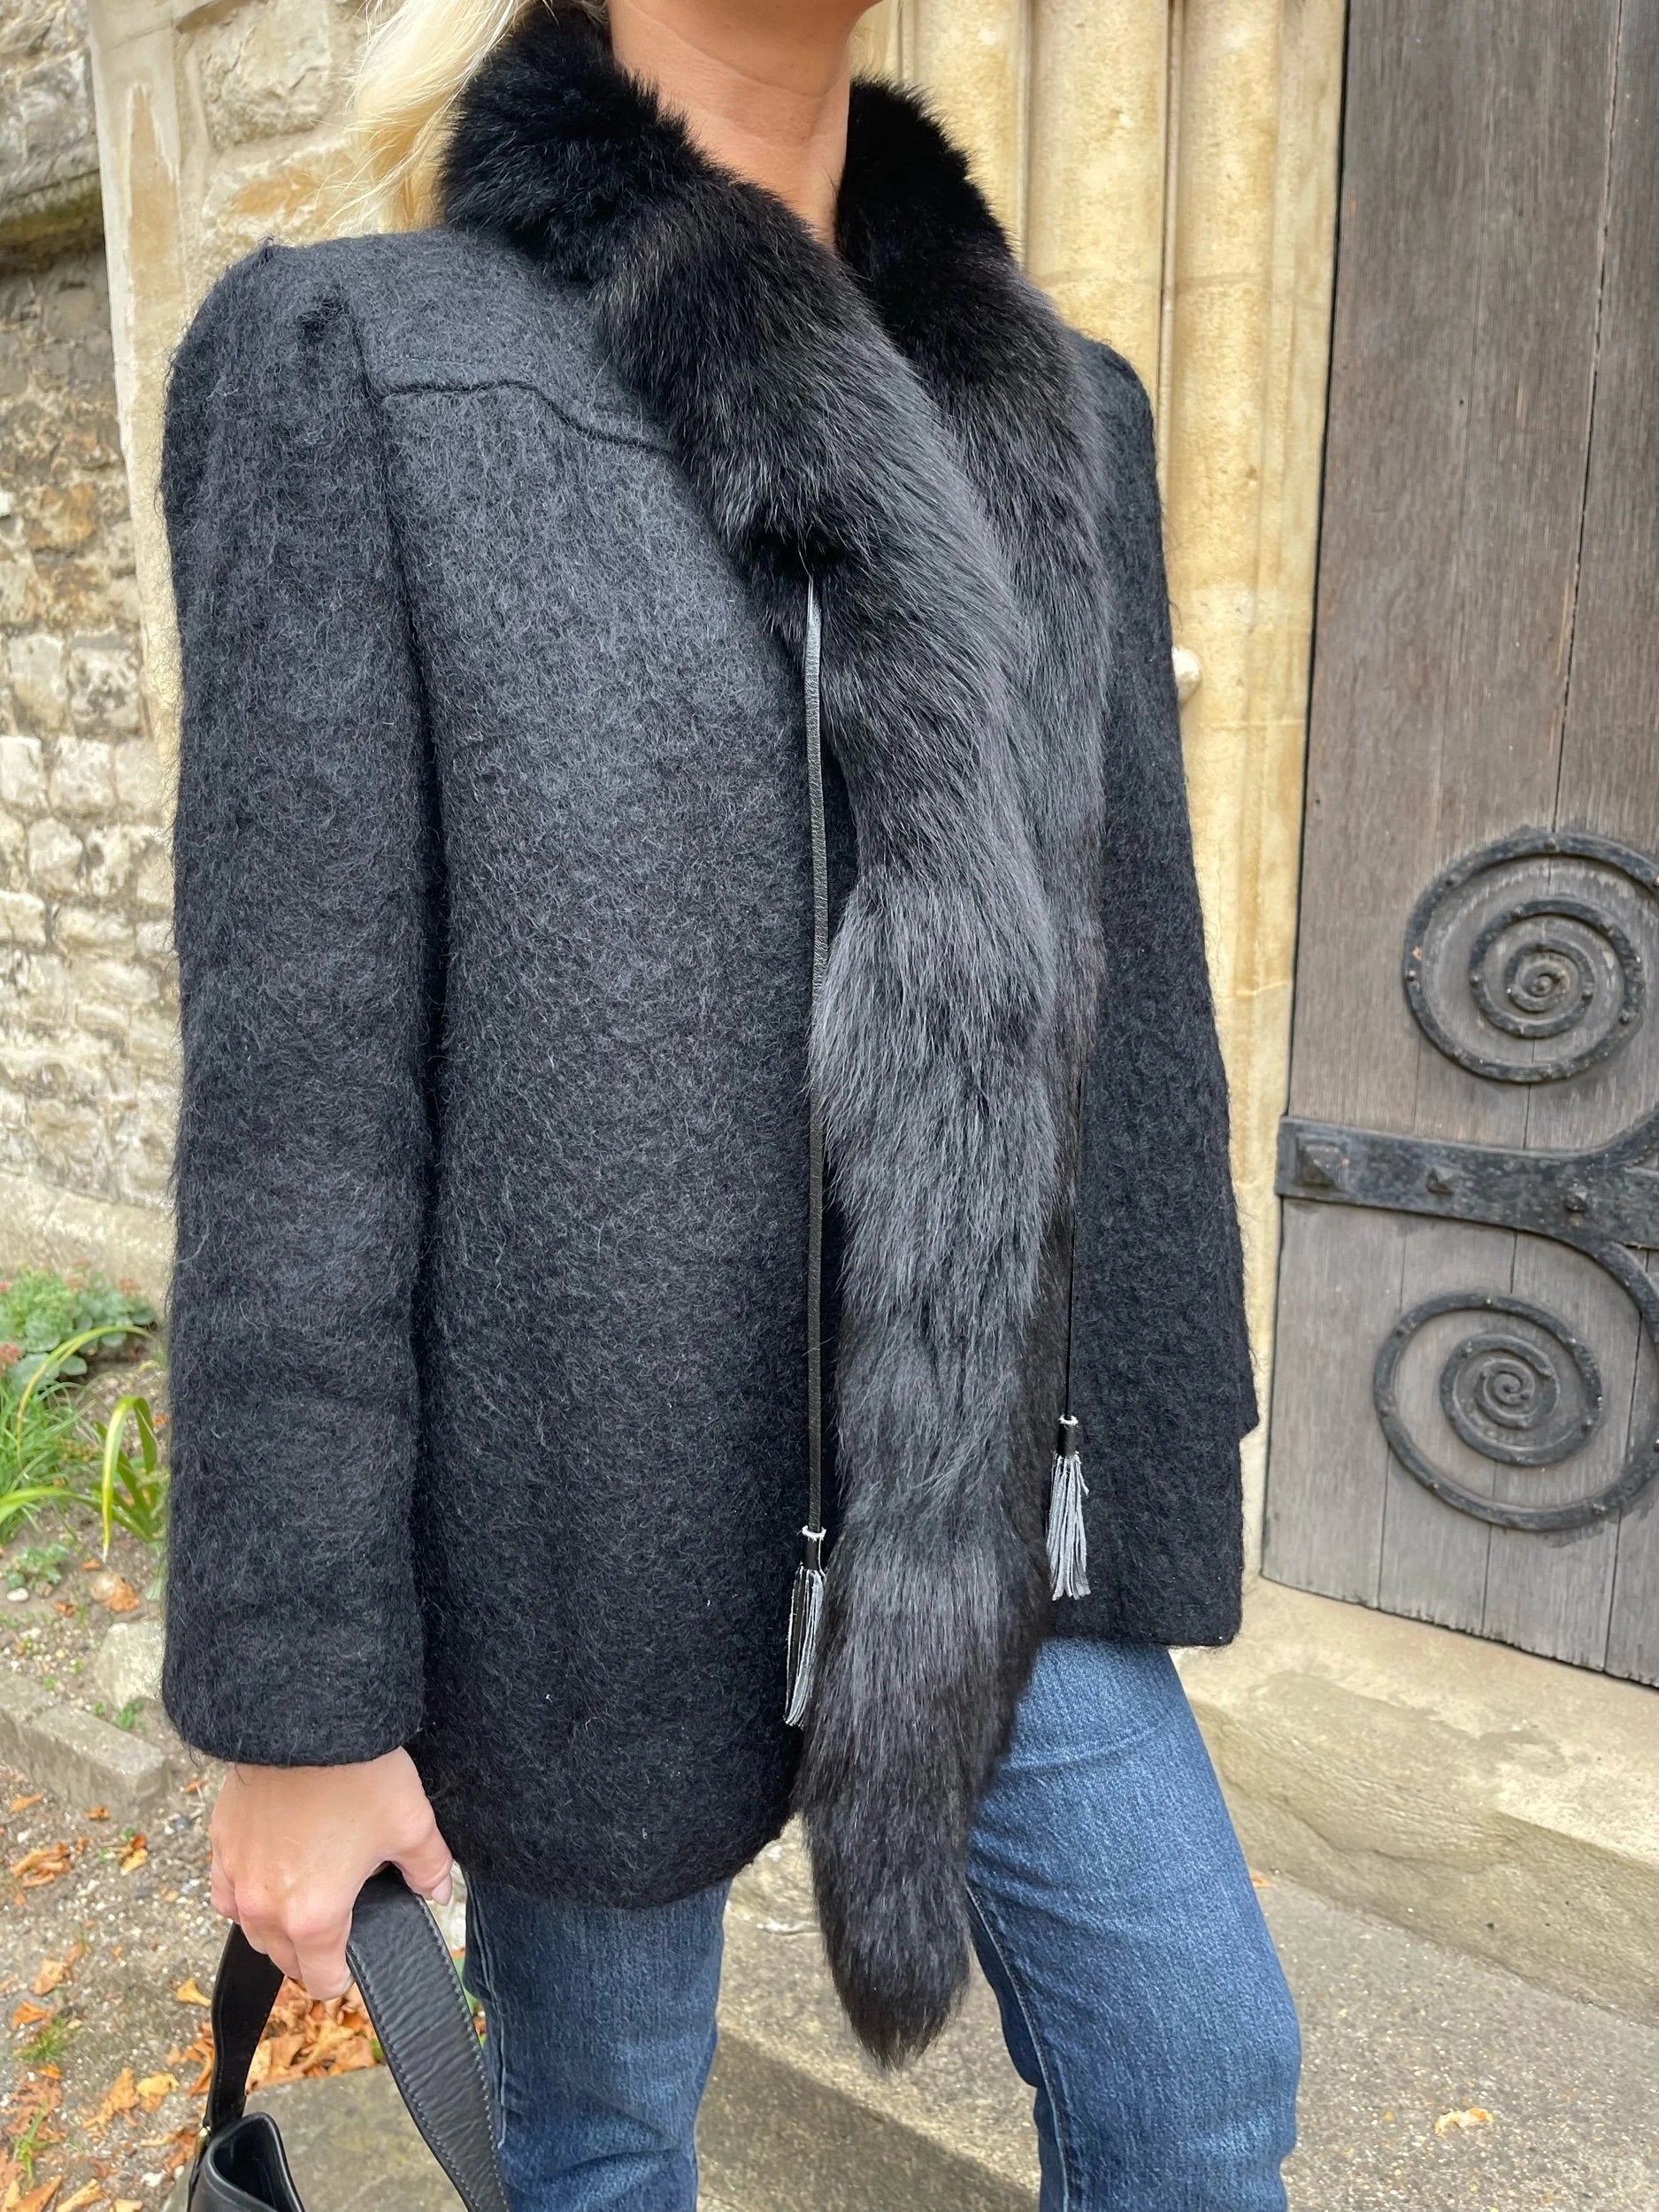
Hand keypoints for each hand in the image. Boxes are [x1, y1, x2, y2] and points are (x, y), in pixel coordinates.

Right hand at [209, 1749, 452, 1998]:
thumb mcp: (411, 1824)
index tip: (353, 1958)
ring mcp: (237, 1877)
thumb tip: (436, 1894)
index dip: (343, 1975)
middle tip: (338, 1920)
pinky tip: (267, 1874)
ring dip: (275, 1926)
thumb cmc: (359, 1775)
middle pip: (284, 1958)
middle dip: (310, 1952)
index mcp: (314, 1917)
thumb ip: (428, 1868)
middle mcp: (266, 1908)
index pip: (321, 1980)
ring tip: (305, 1896)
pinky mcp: (221, 1844)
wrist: (305, 1722)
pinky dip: (243, 1895)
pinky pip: (225, 1892)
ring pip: (252, 1929)